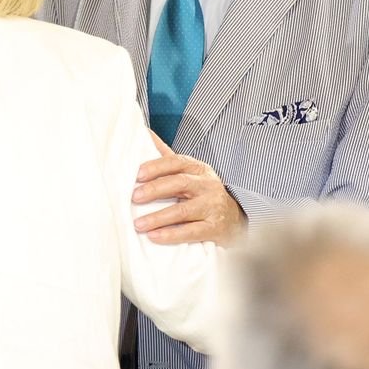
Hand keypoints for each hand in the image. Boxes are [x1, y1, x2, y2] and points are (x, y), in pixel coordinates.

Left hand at [132, 130, 245, 244]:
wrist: (234, 219)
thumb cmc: (202, 193)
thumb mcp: (189, 172)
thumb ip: (166, 156)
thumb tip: (143, 132)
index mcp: (198, 169)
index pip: (177, 162)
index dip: (157, 167)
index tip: (137, 174)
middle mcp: (207, 185)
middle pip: (180, 183)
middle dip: (155, 190)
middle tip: (134, 197)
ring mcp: (213, 207)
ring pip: (184, 211)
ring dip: (159, 217)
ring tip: (138, 224)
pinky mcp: (215, 228)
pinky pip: (192, 232)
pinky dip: (172, 235)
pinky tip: (155, 237)